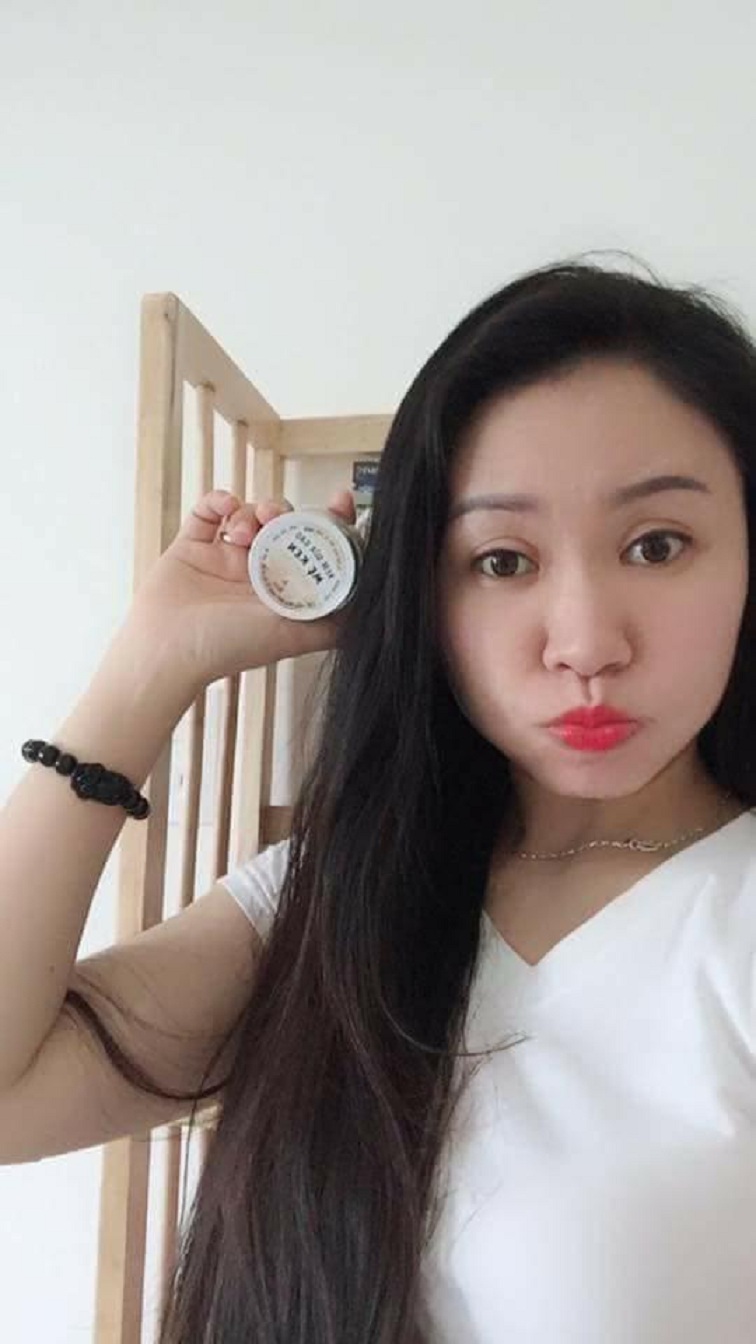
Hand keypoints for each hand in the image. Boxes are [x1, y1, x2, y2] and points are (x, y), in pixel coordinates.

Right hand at [127, 488, 357, 688]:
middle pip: (283, 524)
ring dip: (252, 511)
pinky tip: (224, 510)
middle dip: (286, 513)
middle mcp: (257, 571)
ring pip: (249, 513)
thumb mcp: (295, 636)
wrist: (169, 650)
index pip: (316, 547)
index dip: (331, 522)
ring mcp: (224, 556)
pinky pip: (208, 510)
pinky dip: (218, 501)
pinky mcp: (192, 545)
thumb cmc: (229, 648)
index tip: (340, 500)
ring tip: (242, 531)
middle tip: (277, 517)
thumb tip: (376, 611)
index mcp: (284, 589)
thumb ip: (335, 624)